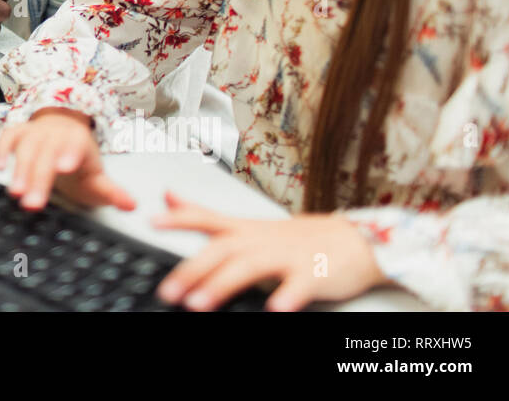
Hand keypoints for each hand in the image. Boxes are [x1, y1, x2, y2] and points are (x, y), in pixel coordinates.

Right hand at [0, 107, 135, 210]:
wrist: (63, 132)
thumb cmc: (79, 160)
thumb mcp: (98, 178)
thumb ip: (112, 193)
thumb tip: (131, 205)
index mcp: (79, 141)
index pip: (75, 144)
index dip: (70, 152)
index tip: (65, 167)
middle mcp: (56, 133)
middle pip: (47, 151)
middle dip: (39, 177)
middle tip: (33, 203)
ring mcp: (36, 131)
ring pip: (26, 146)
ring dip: (20, 168)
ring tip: (16, 193)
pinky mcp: (19, 132)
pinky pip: (8, 136)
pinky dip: (2, 148)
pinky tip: (0, 166)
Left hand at [152, 191, 387, 310]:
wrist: (355, 240)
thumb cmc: (297, 238)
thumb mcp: (248, 224)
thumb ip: (207, 216)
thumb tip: (168, 198)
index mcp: (246, 229)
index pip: (207, 219)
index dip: (180, 218)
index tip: (153, 222)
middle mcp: (262, 239)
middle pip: (222, 250)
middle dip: (192, 270)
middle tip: (168, 292)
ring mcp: (287, 256)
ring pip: (251, 267)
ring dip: (223, 285)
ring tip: (199, 305)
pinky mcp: (314, 274)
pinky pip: (299, 286)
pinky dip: (287, 297)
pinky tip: (274, 310)